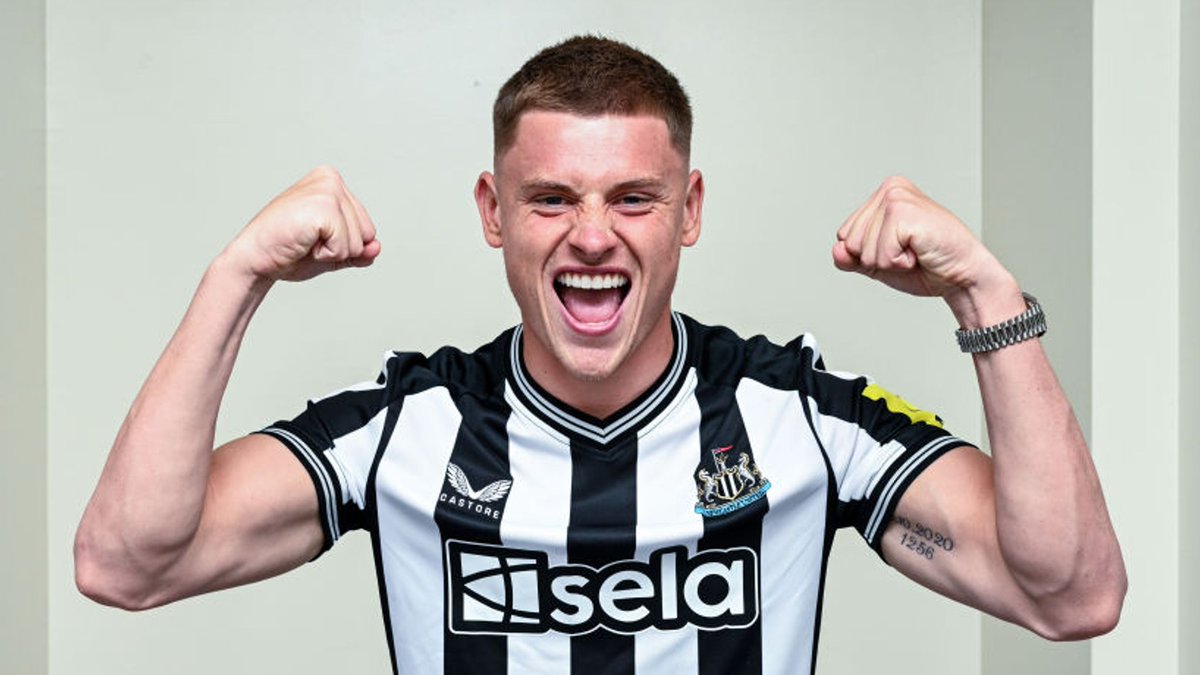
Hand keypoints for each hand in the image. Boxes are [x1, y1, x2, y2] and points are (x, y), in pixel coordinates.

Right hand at [223, 166, 380, 281]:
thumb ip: (358, 250)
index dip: (343, 244)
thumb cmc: (288, 252)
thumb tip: (376, 247)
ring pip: (358, 242)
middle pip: (367, 233)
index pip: (367, 227)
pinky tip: (303, 243)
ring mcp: (327, 190)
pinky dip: (326, 255)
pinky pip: (346, 247)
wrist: (254, 259)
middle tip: (307, 241)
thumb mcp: (332, 251)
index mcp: (332, 182)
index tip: (312, 237)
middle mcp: (331, 179)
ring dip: (331, 252)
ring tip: (303, 241)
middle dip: (340, 248)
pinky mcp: (323, 207)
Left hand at [832, 176, 1007, 300]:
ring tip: (915, 251)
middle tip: (909, 252)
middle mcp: (890, 189)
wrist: (963, 276)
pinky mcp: (904, 213)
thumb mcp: (879, 263)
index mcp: (883, 195)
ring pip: (863, 249)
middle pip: (850, 241)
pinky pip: (879, 254)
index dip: (868, 254)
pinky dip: (898, 263)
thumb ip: (852, 258)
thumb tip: (837, 250)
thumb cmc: (928, 266)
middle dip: (877, 258)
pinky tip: (919, 252)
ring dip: (889, 261)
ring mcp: (897, 197)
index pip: (845, 235)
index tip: (899, 249)